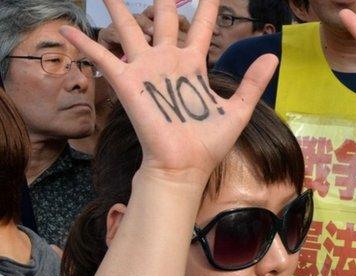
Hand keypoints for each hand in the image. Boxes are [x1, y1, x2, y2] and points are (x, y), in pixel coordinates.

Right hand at [62, 0, 277, 183]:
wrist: (185, 165)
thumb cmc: (209, 143)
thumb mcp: (238, 110)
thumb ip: (253, 82)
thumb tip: (273, 56)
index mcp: (193, 66)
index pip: (201, 27)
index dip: (206, 6)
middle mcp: (168, 62)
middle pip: (163, 20)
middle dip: (163, 0)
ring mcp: (146, 70)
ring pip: (130, 29)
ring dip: (118, 9)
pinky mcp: (128, 82)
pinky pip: (102, 57)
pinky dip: (84, 43)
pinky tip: (67, 27)